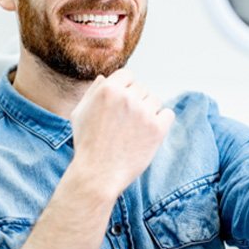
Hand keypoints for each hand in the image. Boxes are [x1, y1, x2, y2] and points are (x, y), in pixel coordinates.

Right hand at [70, 69, 174, 197]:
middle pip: (141, 88)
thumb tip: (104, 78)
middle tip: (126, 121)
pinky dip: (161, 121)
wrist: (97, 174)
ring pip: (155, 100)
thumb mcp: (79, 113)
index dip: (125, 87)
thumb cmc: (86, 144)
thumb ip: (92, 92)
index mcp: (108, 90)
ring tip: (135, 129)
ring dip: (148, 111)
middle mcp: (127, 98)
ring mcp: (143, 113)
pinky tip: (149, 132)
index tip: (122, 103)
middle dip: (135, 101)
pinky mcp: (157, 129)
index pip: (127, 75)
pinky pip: (168, 114)